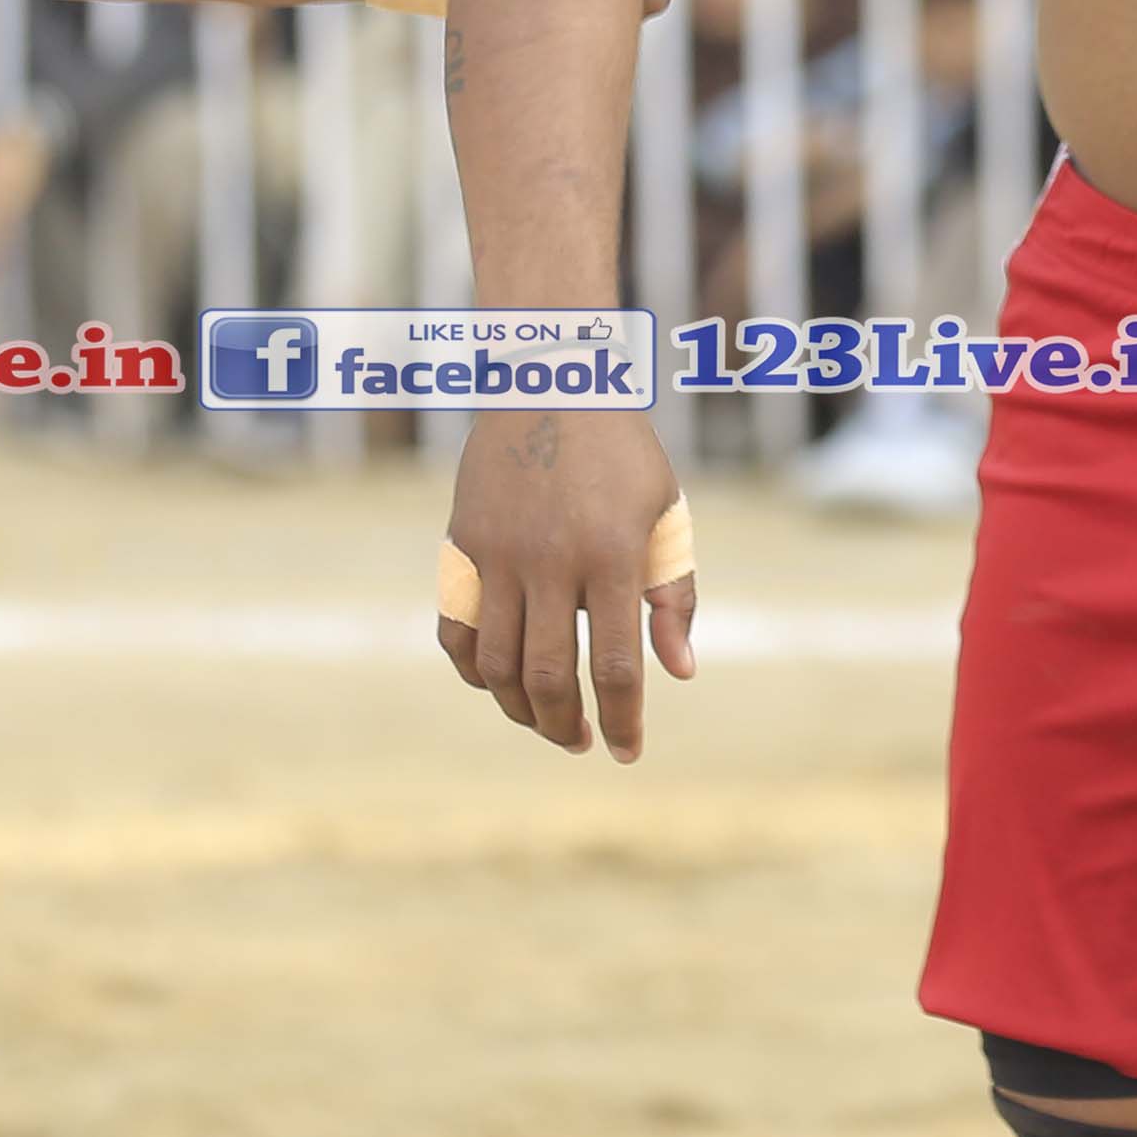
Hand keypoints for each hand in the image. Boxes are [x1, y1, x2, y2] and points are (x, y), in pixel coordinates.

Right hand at [439, 404, 699, 759]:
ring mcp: (500, 555)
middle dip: (566, 726)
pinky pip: (457, 631)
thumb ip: (673, 595)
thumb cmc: (622, 456)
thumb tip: (679, 672)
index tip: (627, 752)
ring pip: (497, 664)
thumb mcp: (665, 516)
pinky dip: (474, 670)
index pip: (617, 664)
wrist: (552, 385)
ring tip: (547, 721)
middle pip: (550, 677)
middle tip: (582, 742)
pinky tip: (500, 684)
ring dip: (521, 708)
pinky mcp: (463, 548)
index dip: (622, 719)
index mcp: (612, 555)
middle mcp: (551, 561)